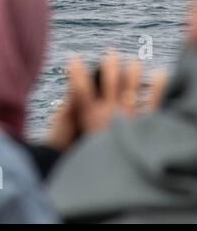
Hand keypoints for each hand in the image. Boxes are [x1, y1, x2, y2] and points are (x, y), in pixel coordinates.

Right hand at [47, 53, 162, 149]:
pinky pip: (155, 102)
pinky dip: (158, 88)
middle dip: (110, 67)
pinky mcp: (144, 125)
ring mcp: (128, 117)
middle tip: (111, 53)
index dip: (76, 73)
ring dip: (133, 73)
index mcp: (90, 116)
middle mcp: (109, 113)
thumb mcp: (78, 138)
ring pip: (131, 89)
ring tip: (135, 61)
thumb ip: (73, 117)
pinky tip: (162, 74)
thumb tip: (68, 102)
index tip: (72, 58)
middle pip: (110, 83)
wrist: (109, 177)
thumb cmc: (90, 158)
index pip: (80, 88)